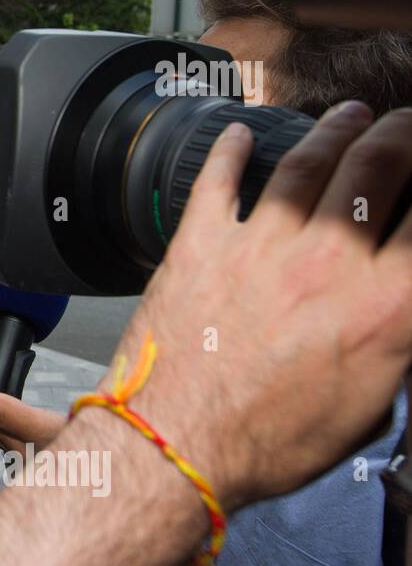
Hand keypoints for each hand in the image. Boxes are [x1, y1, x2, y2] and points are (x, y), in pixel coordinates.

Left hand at [100, 102, 411, 511]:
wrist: (175, 448)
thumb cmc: (269, 445)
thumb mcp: (369, 408)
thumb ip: (396, 344)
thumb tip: (396, 312)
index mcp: (386, 307)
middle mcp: (327, 263)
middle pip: (378, 167)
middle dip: (402, 133)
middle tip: (406, 123)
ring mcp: (258, 247)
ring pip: (306, 165)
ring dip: (333, 132)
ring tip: (347, 117)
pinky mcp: (199, 246)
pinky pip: (216, 183)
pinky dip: (228, 152)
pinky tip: (238, 134)